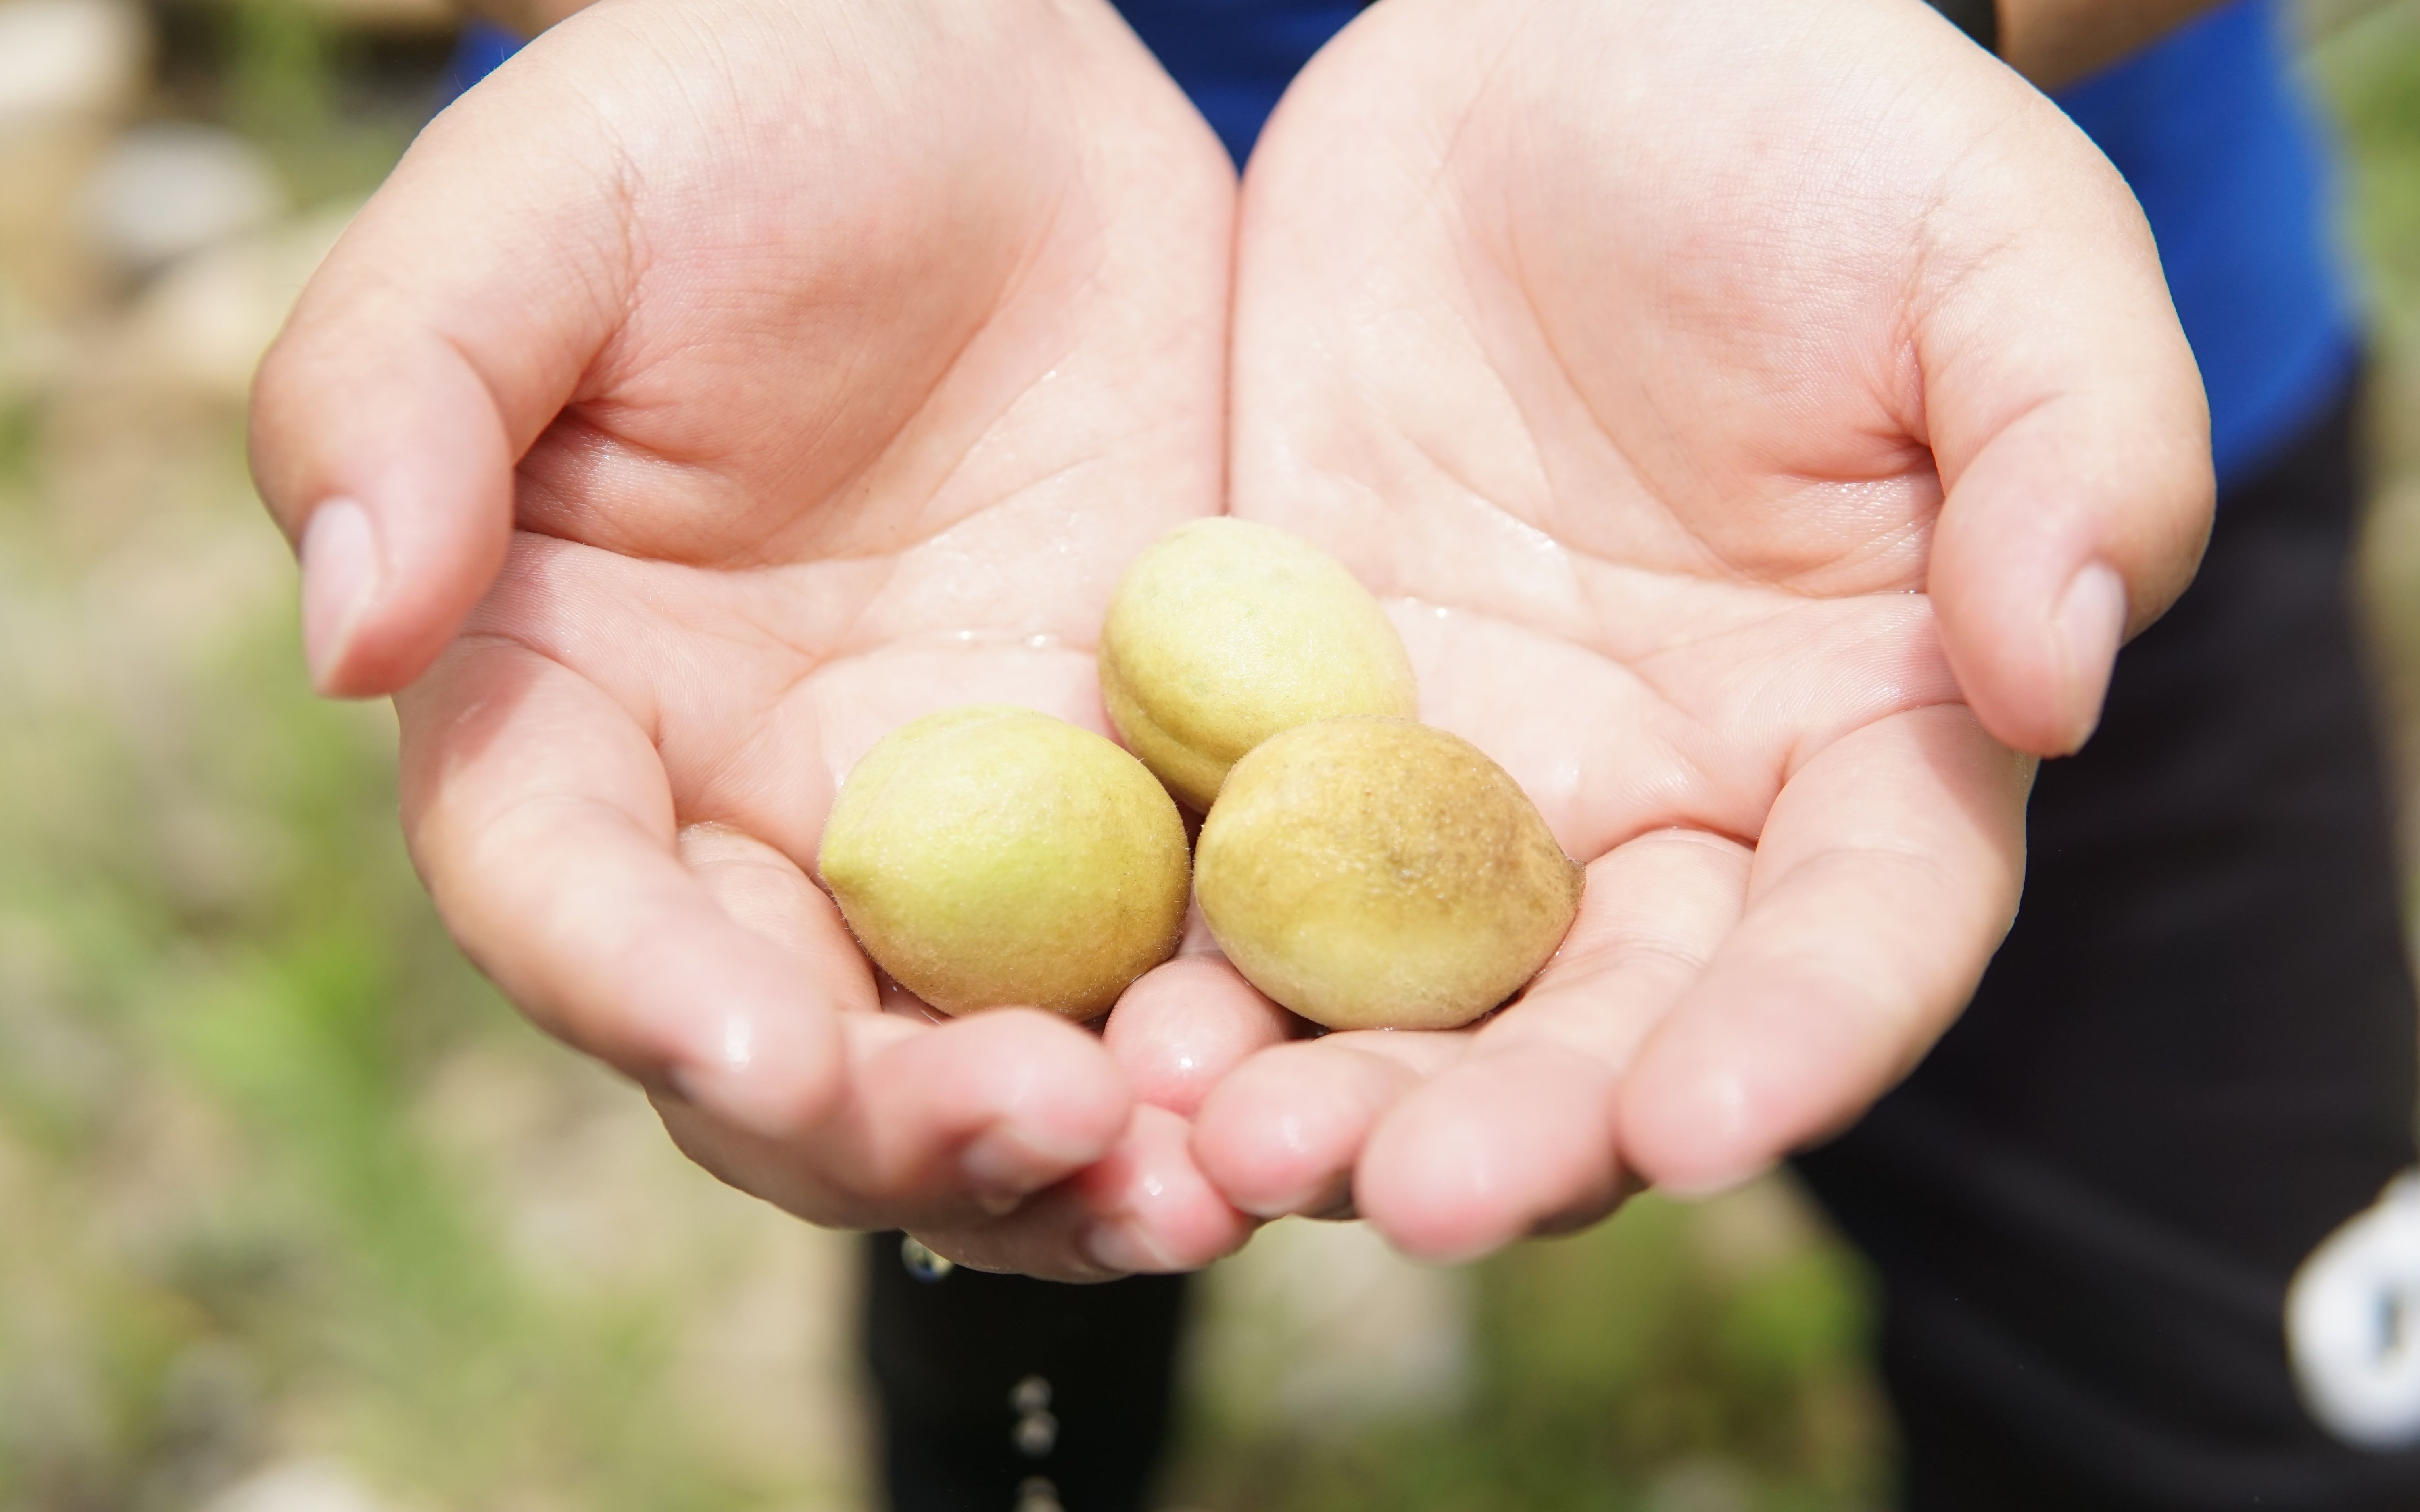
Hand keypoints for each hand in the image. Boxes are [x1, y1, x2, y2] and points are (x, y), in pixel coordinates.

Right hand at [249, 0, 1251, 1277]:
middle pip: (780, 1052)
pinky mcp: (1126, 810)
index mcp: (572, 708)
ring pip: (972, 1069)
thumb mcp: (546, 205)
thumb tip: (346, 633)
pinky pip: (1158, 982)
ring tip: (1193, 1183)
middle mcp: (752, 813)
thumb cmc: (738, 108)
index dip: (642, 987)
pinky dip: (1212, 1062)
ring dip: (1069, 1159)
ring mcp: (951, 835)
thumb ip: (402, 393)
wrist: (990, 78)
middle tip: (1035, 1126)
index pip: (567, 898)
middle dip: (888, 1126)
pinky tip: (1288, 1094)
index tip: (755, 1043)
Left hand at [1184, 0, 2212, 1258]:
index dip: (1795, 1047)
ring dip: (1328, 1094)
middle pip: (1608, 1027)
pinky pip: (1238, 880)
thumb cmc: (1823, 134)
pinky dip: (1188, 968)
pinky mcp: (1294, 725)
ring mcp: (1463, 785)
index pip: (1857, 943)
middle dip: (1522, 1129)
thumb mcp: (1994, 252)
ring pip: (1407, 1005)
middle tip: (1409, 1197)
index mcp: (1858, 746)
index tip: (1703, 1127)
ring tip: (1217, 1146)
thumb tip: (2058, 676)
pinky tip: (1114, 1029)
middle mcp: (1662, 810)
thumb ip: (2076, 453)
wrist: (1573, 45)